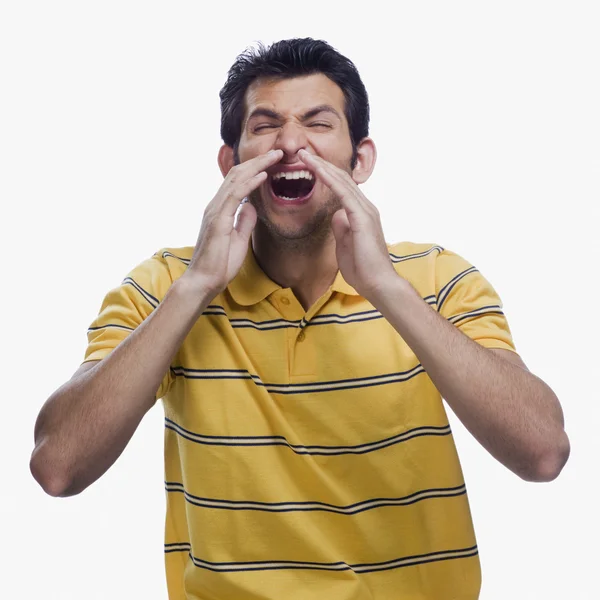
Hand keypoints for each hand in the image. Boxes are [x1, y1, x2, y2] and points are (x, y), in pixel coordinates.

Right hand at [185, 149, 283, 296]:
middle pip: (237, 174)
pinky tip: (263, 175)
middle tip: (278, 151)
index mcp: (220, 210)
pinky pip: (235, 195)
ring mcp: (215, 211)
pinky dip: (250, 183)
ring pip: (236, 179)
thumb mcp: (239, 239)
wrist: (204, 282)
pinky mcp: (218, 220)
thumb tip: (251, 206)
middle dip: (258, 161)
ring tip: (275, 156)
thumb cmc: (219, 265)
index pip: (238, 182)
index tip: (274, 162)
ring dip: (257, 166)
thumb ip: (244, 221)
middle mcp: (216, 206)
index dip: (255, 169)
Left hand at [299, 149, 398, 299]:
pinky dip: (330, 180)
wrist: (378, 284)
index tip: (307, 165)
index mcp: (361, 213)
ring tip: (304, 156)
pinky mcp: (362, 218)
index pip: (341, 187)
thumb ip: (342, 228)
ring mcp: (366, 211)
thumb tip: (336, 215)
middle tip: (302, 152)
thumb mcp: (345, 244)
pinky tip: (317, 171)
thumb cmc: (363, 269)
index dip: (324, 174)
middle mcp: (365, 207)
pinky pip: (343, 193)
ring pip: (342, 181)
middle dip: (321, 164)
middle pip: (341, 178)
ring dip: (322, 167)